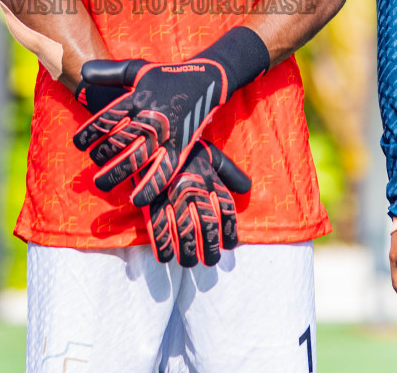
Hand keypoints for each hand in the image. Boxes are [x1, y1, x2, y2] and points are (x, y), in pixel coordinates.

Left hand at [74, 57, 230, 206]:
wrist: (205, 81)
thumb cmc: (165, 76)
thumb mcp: (137, 70)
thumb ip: (109, 73)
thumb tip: (82, 72)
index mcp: (137, 98)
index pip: (107, 118)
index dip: (89, 133)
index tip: (77, 144)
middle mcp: (150, 117)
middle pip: (119, 141)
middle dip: (101, 155)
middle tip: (92, 161)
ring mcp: (166, 134)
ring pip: (137, 158)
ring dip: (117, 173)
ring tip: (101, 184)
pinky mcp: (181, 147)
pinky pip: (164, 171)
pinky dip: (150, 186)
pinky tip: (136, 199)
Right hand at [148, 141, 250, 267]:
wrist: (151, 135)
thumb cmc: (183, 149)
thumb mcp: (210, 155)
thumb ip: (229, 172)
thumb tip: (246, 188)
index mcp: (209, 178)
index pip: (226, 211)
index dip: (229, 232)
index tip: (228, 246)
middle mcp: (194, 189)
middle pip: (208, 226)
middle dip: (210, 249)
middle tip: (210, 261)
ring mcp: (171, 197)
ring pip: (185, 233)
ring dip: (188, 253)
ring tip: (189, 262)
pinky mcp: (151, 201)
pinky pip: (158, 230)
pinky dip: (163, 247)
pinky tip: (166, 256)